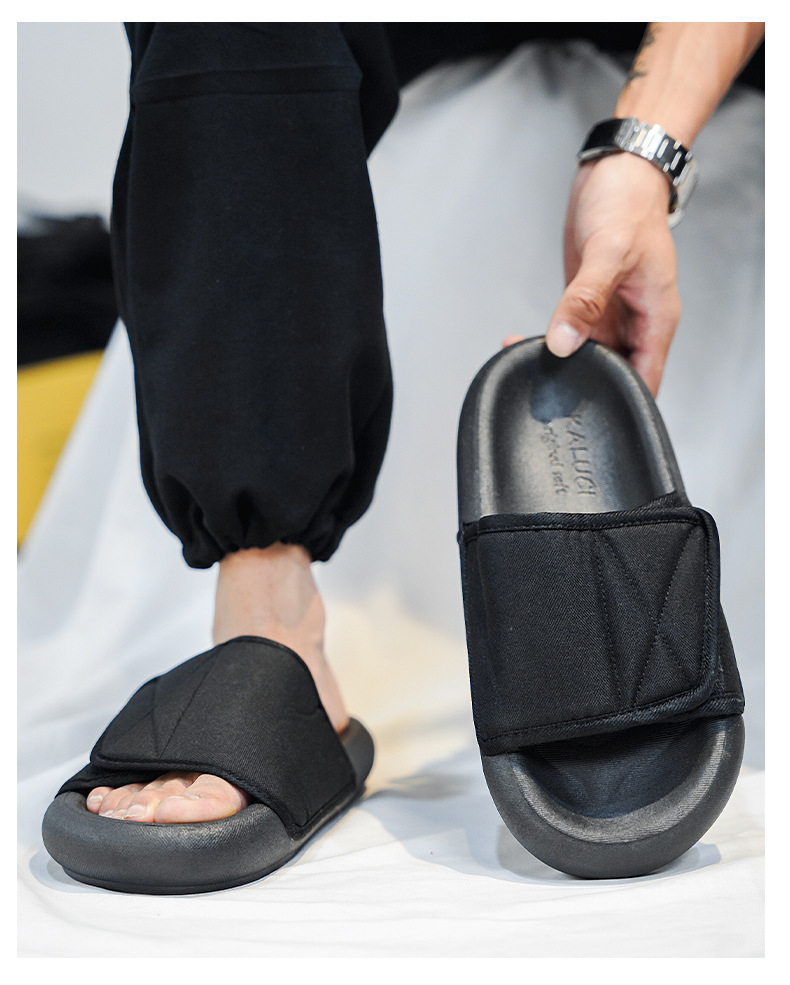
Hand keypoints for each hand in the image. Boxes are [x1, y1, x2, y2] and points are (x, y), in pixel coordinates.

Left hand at [544, 153, 680, 395]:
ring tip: (526, 366)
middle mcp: (635, 321)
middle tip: (546, 391)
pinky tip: (524, 342)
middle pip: (614, 372)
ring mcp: (611, 313)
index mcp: (656, 318)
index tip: (589, 413)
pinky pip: (570, 332)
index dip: (623, 401)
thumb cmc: (628, 204)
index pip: (645, 379)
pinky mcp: (587, 302)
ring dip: (561, 364)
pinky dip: (550, 341)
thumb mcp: (609, 254)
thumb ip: (585, 301)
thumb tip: (564, 342)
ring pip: (589, 355)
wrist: (615, 172)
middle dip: (583, 386)